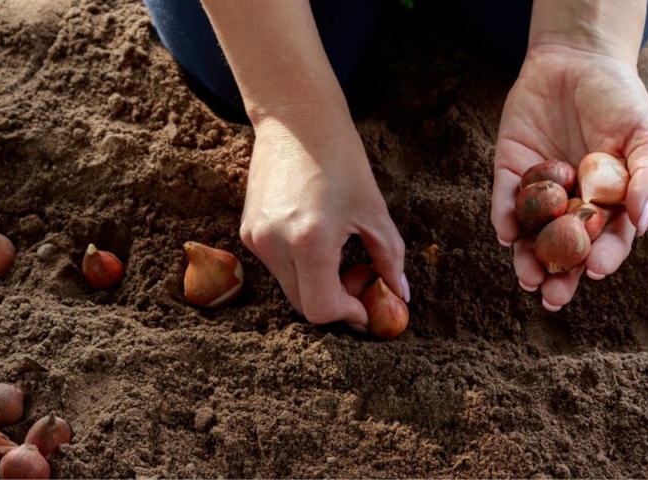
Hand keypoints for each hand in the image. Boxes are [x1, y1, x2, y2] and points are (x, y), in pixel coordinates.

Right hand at [240, 109, 406, 328]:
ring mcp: (255, 239)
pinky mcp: (247, 231)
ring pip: (290, 287)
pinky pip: (277, 267)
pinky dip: (300, 266)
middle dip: (335, 301)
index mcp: (309, 241)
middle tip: (359, 274)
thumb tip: (400, 295)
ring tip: (338, 250)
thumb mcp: (374, 210)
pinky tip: (315, 236)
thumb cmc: (341, 158)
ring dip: (318, 284)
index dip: (348, 315)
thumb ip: (389, 259)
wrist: (295, 118)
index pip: (321, 309)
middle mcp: (274, 244)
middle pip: (304, 306)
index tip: (367, 305)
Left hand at [490, 45, 647, 310]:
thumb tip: (644, 222)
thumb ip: (647, 175)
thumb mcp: (644, 134)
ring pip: (531, 234)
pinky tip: (506, 234)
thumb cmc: (619, 99)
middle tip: (552, 298)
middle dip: (560, 274)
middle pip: (565, 248)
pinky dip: (504, 217)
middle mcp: (571, 204)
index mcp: (608, 202)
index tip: (597, 271)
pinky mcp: (509, 172)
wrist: (575, 61)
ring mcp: (539, 191)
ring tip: (528, 278)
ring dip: (527, 258)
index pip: (607, 239)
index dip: (603, 257)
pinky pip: (505, 200)